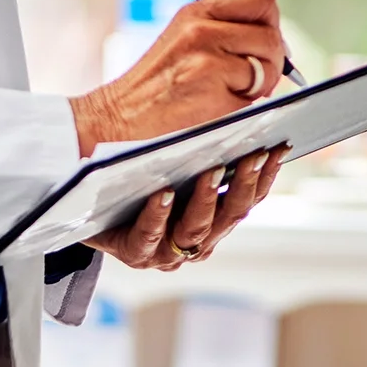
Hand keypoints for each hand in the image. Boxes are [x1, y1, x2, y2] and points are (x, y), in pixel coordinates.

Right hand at [70, 0, 286, 155]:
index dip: (271, 22)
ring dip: (258, 85)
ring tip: (229, 92)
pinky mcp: (209, 87)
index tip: (262, 43)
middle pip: (271, 34)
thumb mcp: (185, 39)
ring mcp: (206, 56)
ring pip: (267, 65)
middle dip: (270, 60)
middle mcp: (202, 27)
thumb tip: (278, 42)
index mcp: (198, 10)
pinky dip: (242, 106)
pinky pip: (253, 95)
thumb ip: (225, 31)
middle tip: (251, 77)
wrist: (119, 117)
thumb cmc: (157, 84)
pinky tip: (216, 106)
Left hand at [87, 146, 286, 270]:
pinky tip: (162, 193)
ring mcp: (167, 250)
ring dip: (207, 199)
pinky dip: (158, 216)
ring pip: (195, 229)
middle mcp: (197, 240)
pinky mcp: (134, 252)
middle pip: (230, 215)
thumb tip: (246, 114)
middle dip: (244, 184)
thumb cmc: (139, 174)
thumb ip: (210, 150)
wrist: (86, 198)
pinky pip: (149, 237)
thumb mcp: (178, 162)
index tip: (279, 147)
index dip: (267, 175)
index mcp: (216, 219)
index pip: (250, 198)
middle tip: (253, 155)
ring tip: (210, 170)